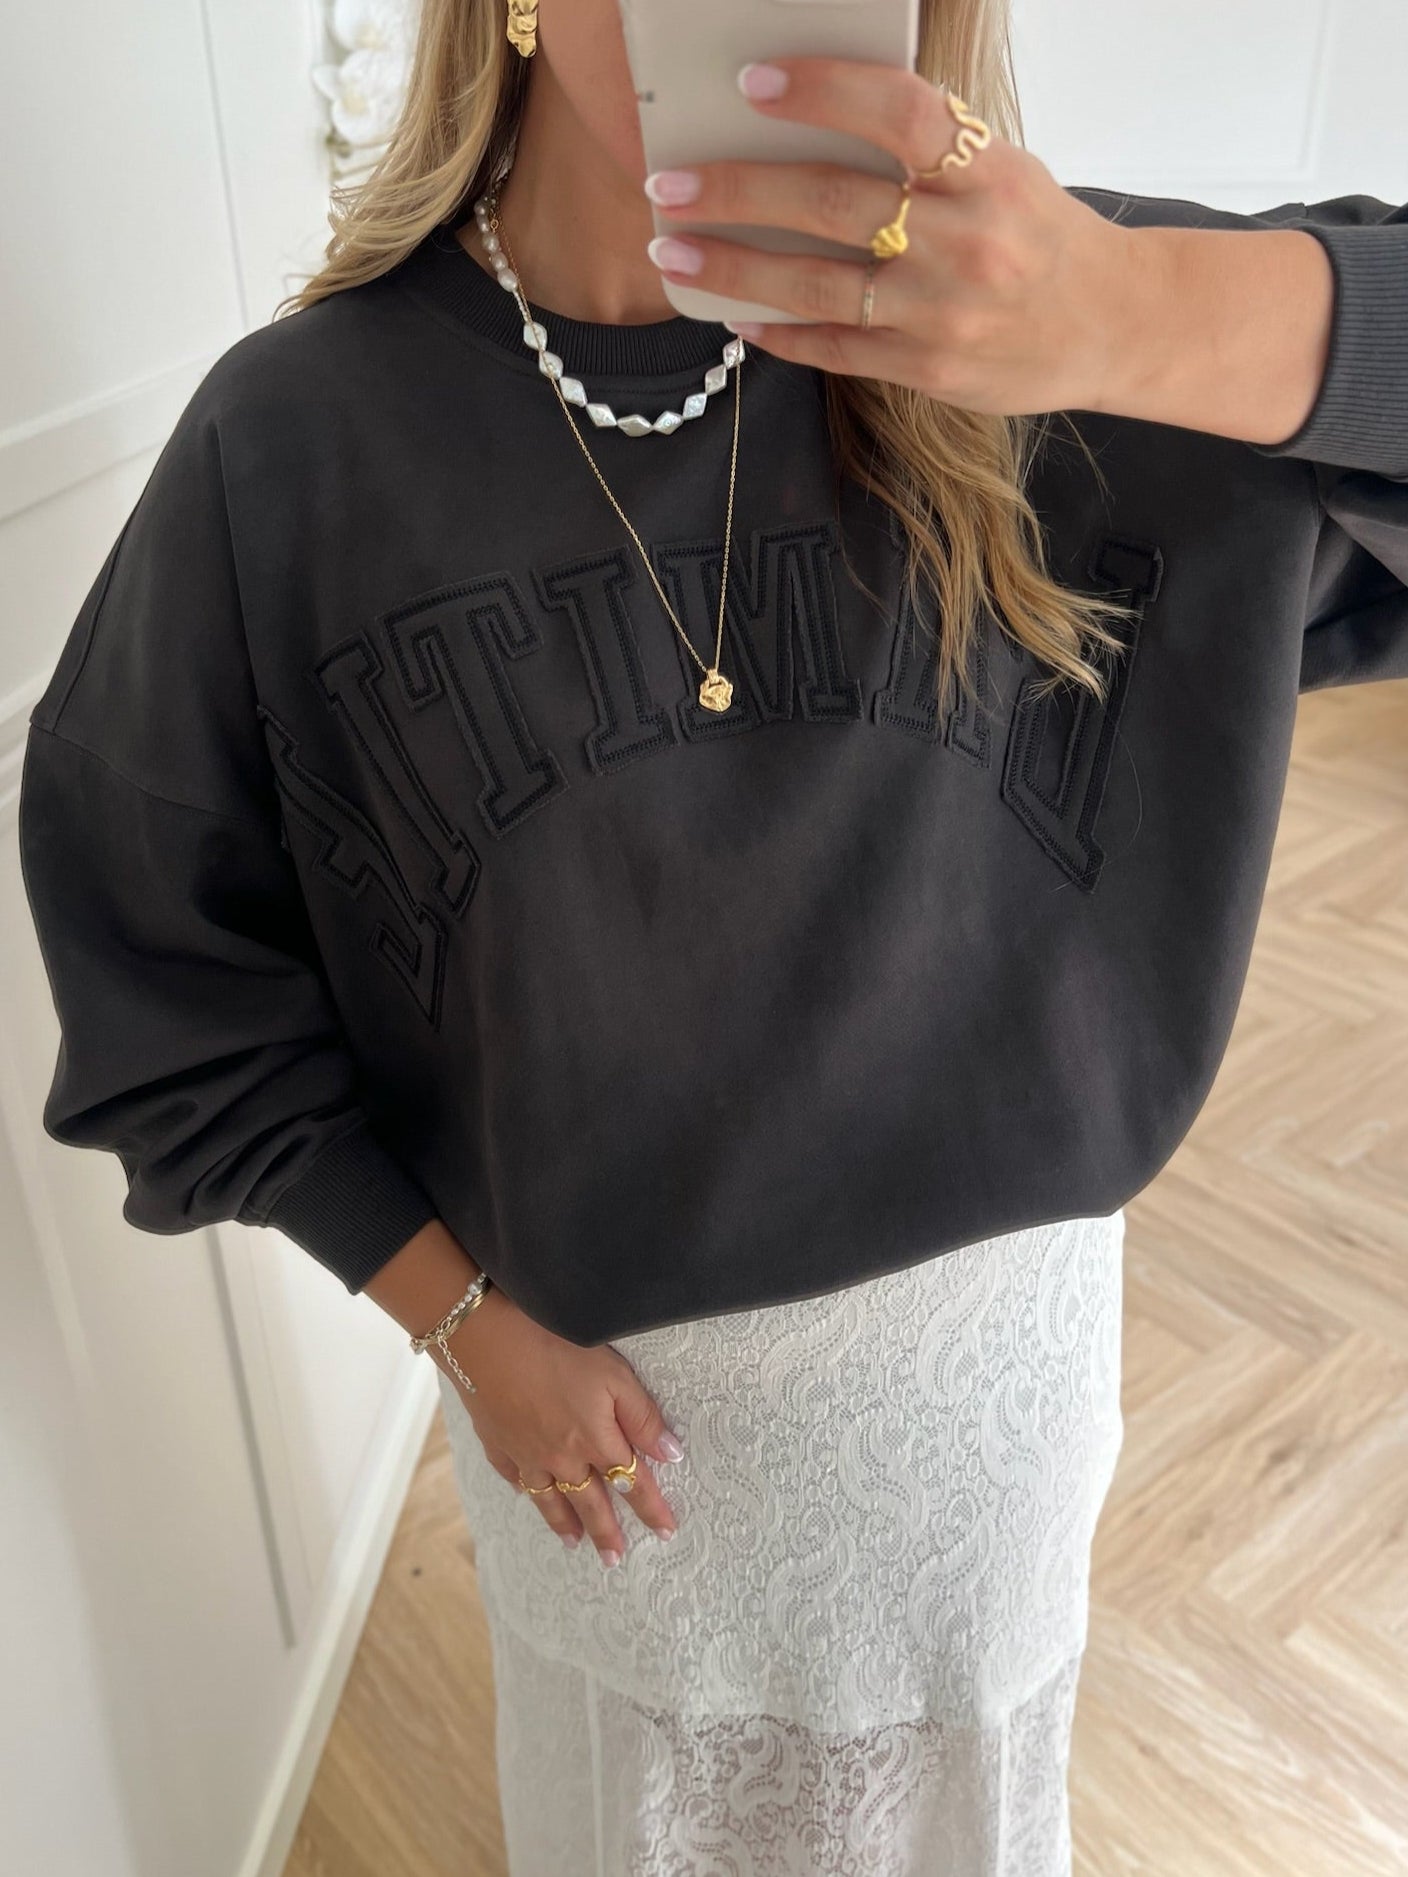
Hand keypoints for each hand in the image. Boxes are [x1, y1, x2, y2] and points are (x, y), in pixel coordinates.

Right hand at [441, 1286, 682, 1568]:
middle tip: (614, 1559)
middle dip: (606, 1531)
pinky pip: (514, 1476)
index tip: (666, 1533)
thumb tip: (671, 1456)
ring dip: (564, 1523)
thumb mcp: (613, 1376)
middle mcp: (562, 1458)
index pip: (632, 1483)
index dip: (652, 1508)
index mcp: (595, 1442)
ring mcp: (526, 1454)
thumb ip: (642, 1418)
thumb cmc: (557, 1350)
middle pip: (591, 1502)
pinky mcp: (497, 1442)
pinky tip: (527, 1495)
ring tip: (575, 1543)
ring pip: (550, 1499)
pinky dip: (524, 1491)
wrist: (487, 1341)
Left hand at [642, 55, 1133, 416]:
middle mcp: (967, 240)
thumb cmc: (1038, 235)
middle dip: (740, 190)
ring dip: (735, 267)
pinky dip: (780, 332)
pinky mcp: (931, 370)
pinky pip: (838, 349)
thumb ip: (928, 147)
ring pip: (822, 286)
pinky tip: (734, 317)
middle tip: (671, 181)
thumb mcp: (1003, 168)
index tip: (754, 82)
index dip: (824, 91)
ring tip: (674, 250)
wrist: (1111, 323)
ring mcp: (945, 312)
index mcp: (987, 171)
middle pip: (836, 203)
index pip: (900, 113)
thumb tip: (817, 116)